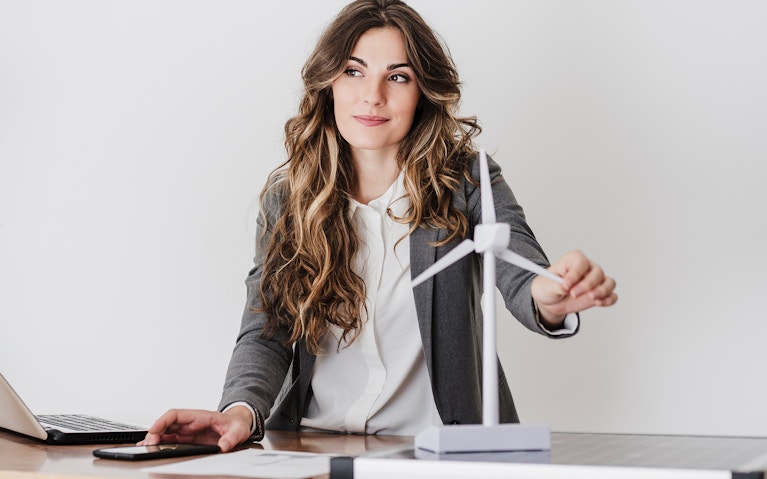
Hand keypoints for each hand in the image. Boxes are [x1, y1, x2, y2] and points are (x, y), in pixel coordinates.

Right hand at [138, 407, 252, 452]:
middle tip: (148, 445)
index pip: (175, 415)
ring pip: (165, 431)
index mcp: (200, 416)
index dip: (162, 422)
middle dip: (154, 433)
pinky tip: (154, 449)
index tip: (154, 431)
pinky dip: (160, 443)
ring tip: (146, 448)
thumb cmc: (236, 424)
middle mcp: (190, 422)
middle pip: (166, 424)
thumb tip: (223, 447)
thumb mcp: (238, 431)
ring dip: (155, 438)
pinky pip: (170, 439)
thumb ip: (231, 438)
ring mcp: (188, 430)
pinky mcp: (187, 438)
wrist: (238, 425)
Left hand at [531, 250, 616, 325]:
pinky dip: (608, 300)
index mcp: (573, 260)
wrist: (551, 301)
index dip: (575, 273)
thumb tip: (565, 287)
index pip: (580, 261)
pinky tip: (598, 303)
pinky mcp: (600, 293)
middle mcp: (587, 268)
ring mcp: (596, 281)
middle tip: (574, 294)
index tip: (566, 285)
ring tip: (590, 298)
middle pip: (597, 272)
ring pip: (609, 282)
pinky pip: (612, 295)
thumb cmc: (547, 288)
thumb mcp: (544, 286)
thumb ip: (555, 285)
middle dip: (587, 285)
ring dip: (602, 291)